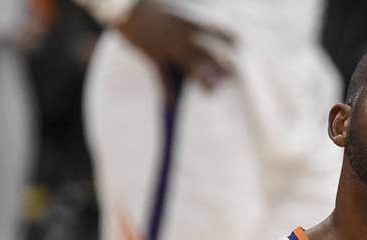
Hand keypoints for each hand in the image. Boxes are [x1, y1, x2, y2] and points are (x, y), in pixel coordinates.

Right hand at [118, 0, 234, 91]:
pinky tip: (172, 103)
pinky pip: (163, 78)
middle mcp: (185, 36)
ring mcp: (170, 46)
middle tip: (230, 76)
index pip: (221, 32)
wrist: (126, 6)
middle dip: (223, 66)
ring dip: (203, 80)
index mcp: (192, 23)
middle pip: (211, 53)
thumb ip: (191, 28)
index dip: (232, 42)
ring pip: (192, 66)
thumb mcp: (176, 15)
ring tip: (212, 91)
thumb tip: (202, 39)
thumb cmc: (152, 10)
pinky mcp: (154, 55)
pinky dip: (168, 92)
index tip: (241, 50)